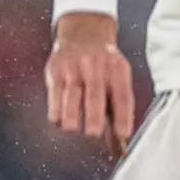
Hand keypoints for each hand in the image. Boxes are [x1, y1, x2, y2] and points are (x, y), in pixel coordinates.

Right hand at [45, 11, 137, 155]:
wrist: (83, 32)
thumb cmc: (104, 65)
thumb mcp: (117, 78)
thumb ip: (118, 112)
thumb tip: (122, 148)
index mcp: (118, 71)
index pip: (122, 95)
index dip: (123, 115)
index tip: (123, 134)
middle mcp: (97, 67)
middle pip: (95, 93)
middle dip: (94, 114)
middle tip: (93, 134)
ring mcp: (75, 67)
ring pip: (72, 92)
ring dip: (71, 112)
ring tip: (73, 129)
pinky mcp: (56, 70)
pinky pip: (55, 90)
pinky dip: (55, 107)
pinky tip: (57, 119)